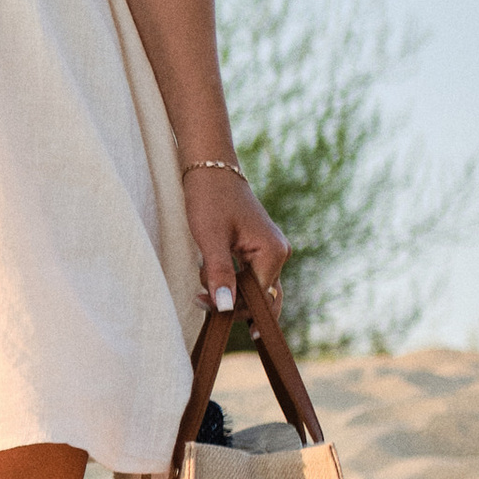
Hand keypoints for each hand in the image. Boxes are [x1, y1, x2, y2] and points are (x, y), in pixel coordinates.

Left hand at [183, 163, 286, 322]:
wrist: (211, 170)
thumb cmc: (209, 199)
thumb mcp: (210, 239)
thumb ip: (220, 274)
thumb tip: (226, 308)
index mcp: (272, 252)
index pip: (259, 299)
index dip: (233, 307)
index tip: (203, 303)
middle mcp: (279, 253)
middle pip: (261, 298)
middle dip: (231, 303)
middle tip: (198, 298)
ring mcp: (272, 251)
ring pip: (254, 289)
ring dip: (228, 290)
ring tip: (202, 273)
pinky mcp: (261, 249)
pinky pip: (250, 277)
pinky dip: (230, 281)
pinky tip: (210, 274)